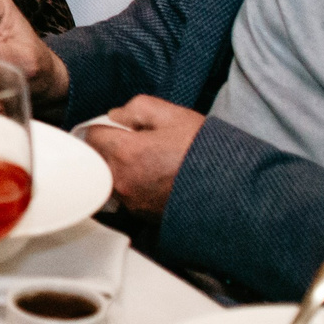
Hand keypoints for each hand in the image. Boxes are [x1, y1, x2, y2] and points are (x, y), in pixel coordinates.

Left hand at [81, 96, 203, 215]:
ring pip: (110, 178)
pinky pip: (126, 195)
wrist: (232, 190)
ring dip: (121, 168)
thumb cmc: (205, 152)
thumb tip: (116, 116)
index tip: (117, 127)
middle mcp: (122, 180)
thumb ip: (136, 108)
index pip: (90, 136)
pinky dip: (134, 185)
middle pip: (97, 159)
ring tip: (151, 161)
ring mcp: (131, 201)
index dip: (104, 127)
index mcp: (125, 152)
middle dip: (110, 148)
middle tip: (137, 143)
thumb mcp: (172, 115)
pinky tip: (157, 178)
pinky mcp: (142, 216)